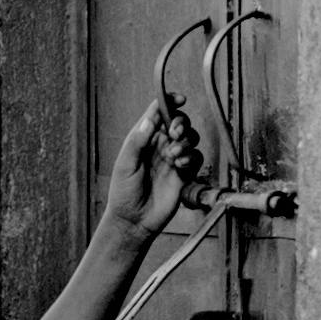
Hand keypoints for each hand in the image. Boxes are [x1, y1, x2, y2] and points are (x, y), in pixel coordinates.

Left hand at [103, 102, 195, 239]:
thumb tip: (149, 118)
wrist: (134, 220)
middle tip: (175, 134)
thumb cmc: (123, 193)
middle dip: (182, 124)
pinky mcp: (185, 174)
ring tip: (173, 157)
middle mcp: (160, 146)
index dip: (170, 103)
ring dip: (186, 143)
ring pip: (191, 139)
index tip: (179, 99)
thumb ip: (137, 141)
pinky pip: (197, 158)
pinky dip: (192, 158)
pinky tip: (180, 166)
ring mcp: (174, 159)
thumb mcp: (125, 164)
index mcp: (144, 138)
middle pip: (180, 123)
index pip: (159, 113)